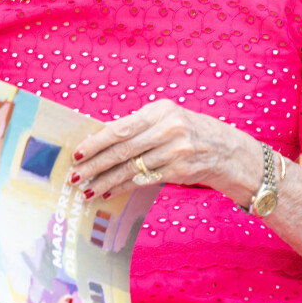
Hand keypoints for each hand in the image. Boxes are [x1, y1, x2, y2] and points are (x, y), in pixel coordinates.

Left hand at [70, 99, 262, 203]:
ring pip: (131, 168)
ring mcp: (176, 151)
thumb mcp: (166, 119)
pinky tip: (108, 192)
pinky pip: (144, 181)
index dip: (96, 142)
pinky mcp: (180, 171)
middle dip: (95, 164)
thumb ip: (137, 126)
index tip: (77, 153)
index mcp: (160, 110)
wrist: (226, 150)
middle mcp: (168, 129)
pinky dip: (123, 187)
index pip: (120, 128)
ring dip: (106, 181)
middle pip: (122, 150)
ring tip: (87, 189)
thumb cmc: (188, 132)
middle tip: (75, 176)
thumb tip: (98, 140)